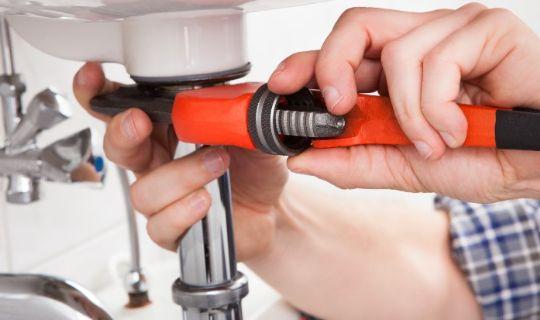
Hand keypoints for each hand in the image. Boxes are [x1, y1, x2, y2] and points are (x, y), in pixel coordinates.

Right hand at [73, 62, 287, 259]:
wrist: (271, 208)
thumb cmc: (254, 167)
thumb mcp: (250, 131)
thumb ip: (233, 110)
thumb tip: (219, 95)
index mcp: (168, 131)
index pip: (125, 110)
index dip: (101, 94)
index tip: (94, 78)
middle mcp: (158, 163)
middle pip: (118, 148)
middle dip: (122, 133)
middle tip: (139, 122)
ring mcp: (163, 198)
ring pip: (144, 190)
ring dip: (180, 174)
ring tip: (218, 164)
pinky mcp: (174, 229)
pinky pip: (160, 225)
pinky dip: (182, 211)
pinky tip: (206, 201)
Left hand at [269, 4, 539, 201]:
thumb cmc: (488, 156)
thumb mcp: (407, 167)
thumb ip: (356, 161)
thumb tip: (303, 157)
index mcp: (400, 71)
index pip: (343, 50)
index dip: (305, 62)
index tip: (278, 85)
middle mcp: (423, 41)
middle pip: (356, 26)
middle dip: (333, 65)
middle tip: (338, 104)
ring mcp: (455, 29)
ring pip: (396, 52)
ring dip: (409, 114)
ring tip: (435, 142)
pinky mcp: (486, 28)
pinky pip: (436, 60)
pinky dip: (438, 108)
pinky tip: (459, 129)